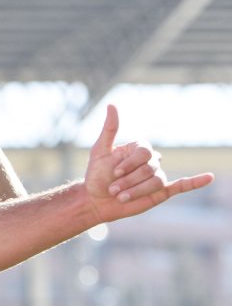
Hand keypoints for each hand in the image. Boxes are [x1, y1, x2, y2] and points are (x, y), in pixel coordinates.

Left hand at [83, 105, 212, 222]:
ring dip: (136, 190)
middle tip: (113, 189)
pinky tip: (209, 177)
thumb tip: (112, 105)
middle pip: (149, 168)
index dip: (129, 164)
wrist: (95, 200)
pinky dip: (195, 182)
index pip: (145, 152)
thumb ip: (110, 129)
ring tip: (120, 196)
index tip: (113, 172)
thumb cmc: (96, 175)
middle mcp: (151, 160)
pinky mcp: (161, 192)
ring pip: (156, 181)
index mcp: (139, 149)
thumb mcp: (100, 150)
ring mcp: (157, 176)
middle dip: (128, 180)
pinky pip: (181, 186)